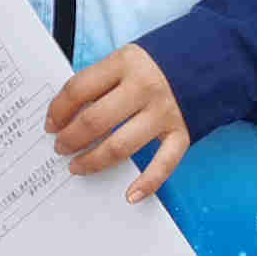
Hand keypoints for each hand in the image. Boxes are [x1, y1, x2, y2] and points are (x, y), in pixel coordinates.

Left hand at [46, 43, 190, 201]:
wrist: (206, 61)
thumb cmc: (154, 65)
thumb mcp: (124, 60)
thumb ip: (100, 82)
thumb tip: (65, 116)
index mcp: (124, 63)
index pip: (79, 89)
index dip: (58, 110)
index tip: (50, 124)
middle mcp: (144, 87)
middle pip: (95, 121)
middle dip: (71, 139)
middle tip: (60, 148)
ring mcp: (164, 112)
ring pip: (121, 146)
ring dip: (94, 161)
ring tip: (77, 166)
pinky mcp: (182, 132)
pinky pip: (164, 164)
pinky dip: (147, 183)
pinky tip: (130, 195)